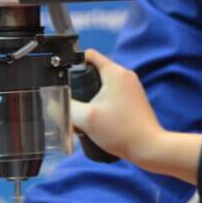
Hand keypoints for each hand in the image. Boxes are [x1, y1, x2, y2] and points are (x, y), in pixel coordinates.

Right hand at [70, 49, 165, 164]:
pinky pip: (112, 96)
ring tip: (83, 116)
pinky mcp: (134, 101)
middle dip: (80, 86)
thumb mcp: (85, 118)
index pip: (89, 55)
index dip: (72, 62)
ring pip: (103, 86)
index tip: (62, 76)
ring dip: (90, 99)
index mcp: (115, 72)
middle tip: (71, 102)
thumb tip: (52, 103)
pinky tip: (96, 122)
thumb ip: (65, 108)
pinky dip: (101, 105)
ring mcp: (131, 88)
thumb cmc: (121, 130)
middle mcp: (126, 76)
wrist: (148, 147)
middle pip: (94, 72)